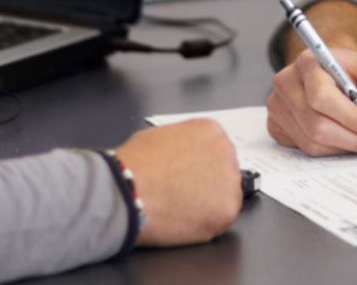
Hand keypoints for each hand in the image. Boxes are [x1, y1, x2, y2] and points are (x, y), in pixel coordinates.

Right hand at [115, 119, 241, 246]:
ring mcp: (229, 182)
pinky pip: (220, 220)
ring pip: (225, 197)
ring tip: (180, 207)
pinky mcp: (227, 211)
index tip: (189, 175)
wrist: (126, 191)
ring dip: (208, 205)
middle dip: (207, 184)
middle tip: (183, 193)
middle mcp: (226, 152)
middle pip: (224, 172)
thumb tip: (181, 155)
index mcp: (210, 131)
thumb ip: (181, 143)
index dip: (199, 166)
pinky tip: (184, 219)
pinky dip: (205, 224)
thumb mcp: (158, 135)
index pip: (215, 149)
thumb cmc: (134, 165)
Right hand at [265, 48, 356, 156]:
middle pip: (316, 124)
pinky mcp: (275, 125)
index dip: (349, 118)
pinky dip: (329, 150)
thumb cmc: (352, 74)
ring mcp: (277, 105)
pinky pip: (304, 148)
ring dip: (342, 146)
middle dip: (350, 137)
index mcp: (308, 62)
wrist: (331, 74)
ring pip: (311, 141)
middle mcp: (286, 82)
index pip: (322, 97)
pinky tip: (341, 138)